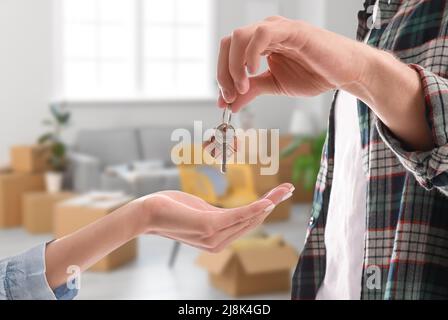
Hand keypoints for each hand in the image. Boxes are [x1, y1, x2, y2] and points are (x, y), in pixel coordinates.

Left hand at [137, 183, 293, 252]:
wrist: (147, 212)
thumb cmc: (171, 209)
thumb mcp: (198, 212)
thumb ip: (216, 215)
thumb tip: (230, 212)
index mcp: (217, 239)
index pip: (247, 225)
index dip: (265, 210)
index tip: (279, 196)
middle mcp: (218, 242)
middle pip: (253, 222)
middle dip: (273, 204)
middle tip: (289, 189)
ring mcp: (214, 236)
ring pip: (250, 218)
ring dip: (270, 203)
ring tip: (285, 190)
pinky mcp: (209, 226)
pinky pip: (238, 216)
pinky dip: (255, 207)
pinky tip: (267, 200)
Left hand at [217, 16, 368, 110]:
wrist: (345, 74)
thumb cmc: (314, 74)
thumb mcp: (274, 86)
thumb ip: (251, 91)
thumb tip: (229, 105)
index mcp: (258, 44)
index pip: (227, 52)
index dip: (221, 76)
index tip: (225, 101)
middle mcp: (264, 32)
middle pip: (227, 43)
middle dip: (223, 72)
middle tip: (231, 95)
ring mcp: (277, 28)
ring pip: (239, 36)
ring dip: (234, 65)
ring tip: (244, 85)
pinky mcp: (292, 30)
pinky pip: (262, 34)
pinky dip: (251, 53)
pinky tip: (255, 70)